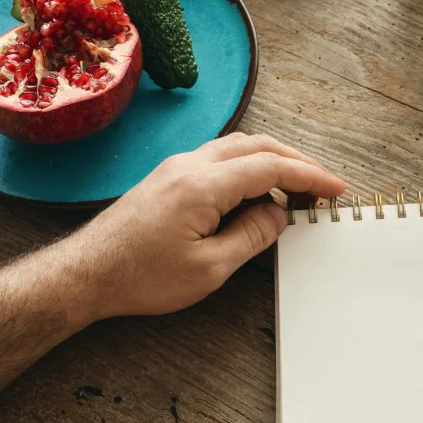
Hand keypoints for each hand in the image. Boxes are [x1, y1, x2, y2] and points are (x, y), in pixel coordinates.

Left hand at [54, 133, 344, 323]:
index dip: (309, 176)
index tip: (335, 188)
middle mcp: (190, 165)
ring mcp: (177, 167)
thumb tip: (278, 215)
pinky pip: (219, 159)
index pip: (271, 167)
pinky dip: (249, 168)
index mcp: (203, 185)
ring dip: (272, 162)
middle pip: (258, 146)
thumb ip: (251, 237)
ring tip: (295, 190)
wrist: (87, 273)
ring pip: (238, 147)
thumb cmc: (141, 276)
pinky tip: (256, 193)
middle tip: (322, 186)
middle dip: (297, 162)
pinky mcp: (169, 177)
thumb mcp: (209, 269)